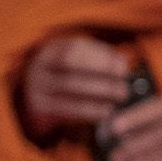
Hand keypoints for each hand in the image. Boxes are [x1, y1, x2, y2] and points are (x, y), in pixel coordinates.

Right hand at [18, 35, 136, 138]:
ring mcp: (36, 84)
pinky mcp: (38, 106)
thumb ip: (101, 60)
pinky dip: (88, 110)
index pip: (75, 49)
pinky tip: (106, 112)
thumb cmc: (70, 77)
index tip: (123, 69)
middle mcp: (40, 64)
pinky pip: (64, 107)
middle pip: (70, 66)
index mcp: (52, 50)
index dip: (100, 58)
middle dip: (100, 76)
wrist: (38, 96)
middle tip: (124, 88)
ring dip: (98, 93)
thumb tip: (122, 65)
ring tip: (119, 98)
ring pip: (68, 86)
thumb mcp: (81, 64)